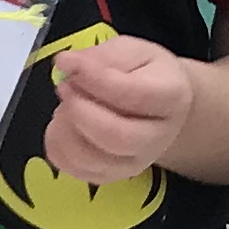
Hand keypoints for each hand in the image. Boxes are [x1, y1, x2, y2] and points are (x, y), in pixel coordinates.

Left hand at [41, 35, 194, 182]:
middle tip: (65, 87)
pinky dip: (57, 143)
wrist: (157, 108)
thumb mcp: (130, 52)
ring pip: (92, 158)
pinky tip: (64, 123)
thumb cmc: (144, 74)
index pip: (135, 95)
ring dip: (65, 128)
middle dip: (80, 110)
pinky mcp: (109, 176)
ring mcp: (134, 163)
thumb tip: (65, 63)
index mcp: (171, 98)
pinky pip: (73, 168)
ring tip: (65, 104)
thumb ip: (101, 56)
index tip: (68, 63)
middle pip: (118, 137)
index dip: (96, 79)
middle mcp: (158, 138)